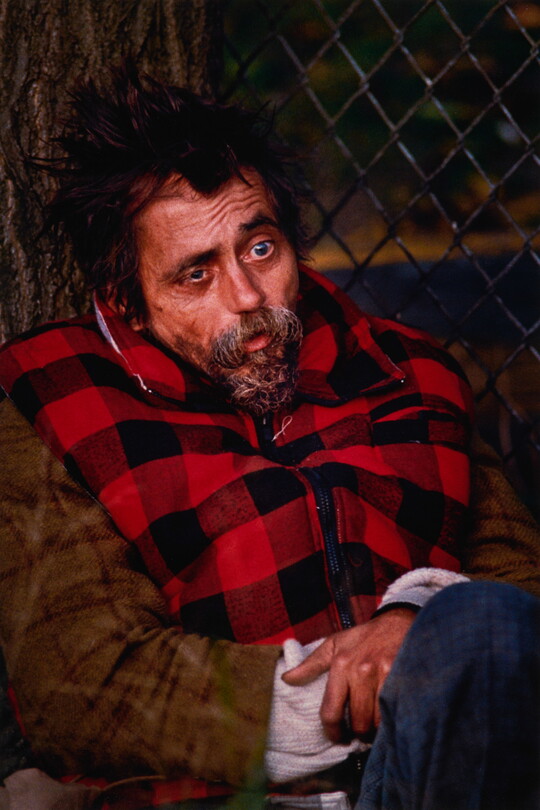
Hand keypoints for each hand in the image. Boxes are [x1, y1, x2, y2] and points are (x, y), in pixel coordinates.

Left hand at [282, 607, 415, 741]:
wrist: (397, 622)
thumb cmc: (363, 636)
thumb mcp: (334, 644)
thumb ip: (311, 664)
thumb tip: (287, 679)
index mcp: (341, 664)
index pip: (331, 711)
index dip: (333, 733)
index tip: (338, 739)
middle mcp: (361, 670)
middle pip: (358, 722)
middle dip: (358, 734)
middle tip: (359, 734)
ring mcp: (384, 674)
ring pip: (377, 722)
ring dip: (376, 730)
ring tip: (374, 727)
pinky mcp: (403, 677)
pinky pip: (395, 712)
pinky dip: (391, 721)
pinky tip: (388, 718)